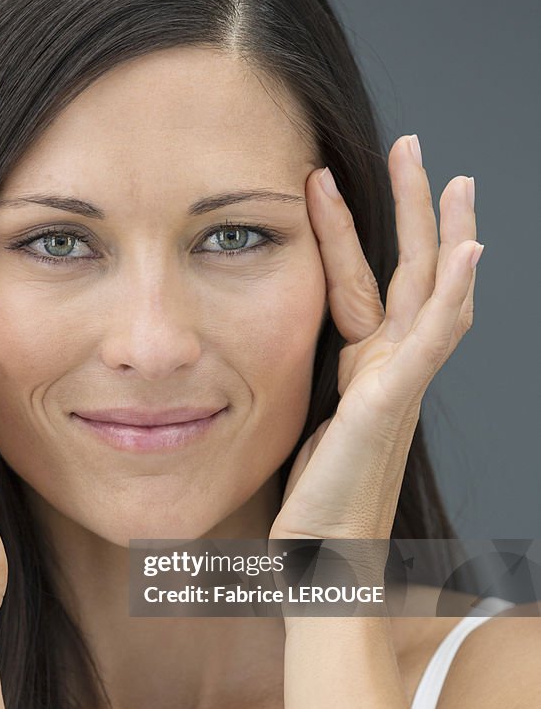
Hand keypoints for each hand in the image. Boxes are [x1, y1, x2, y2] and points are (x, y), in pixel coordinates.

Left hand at [269, 134, 480, 549]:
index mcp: (362, 368)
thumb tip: (240, 364)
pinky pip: (430, 341)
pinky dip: (455, 296)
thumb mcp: (295, 425)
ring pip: (430, 293)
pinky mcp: (393, 404)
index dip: (344, 231)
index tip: (322, 179)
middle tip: (415, 147)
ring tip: (451, 178)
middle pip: (410, 272)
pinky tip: (468, 254)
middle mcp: (387, 368)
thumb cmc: (309, 503)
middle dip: (413, 209)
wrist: (321, 561)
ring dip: (442, 234)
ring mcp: (397, 384)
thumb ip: (291, 388)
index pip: (358, 282)